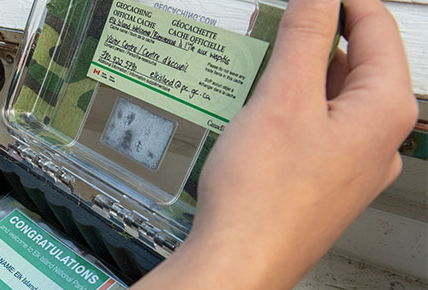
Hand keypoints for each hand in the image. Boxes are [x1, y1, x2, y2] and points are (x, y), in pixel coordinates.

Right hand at [133, 1, 416, 288]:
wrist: (240, 258)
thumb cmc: (264, 198)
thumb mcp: (283, 98)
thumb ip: (305, 35)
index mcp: (384, 112)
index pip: (376, 27)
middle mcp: (378, 139)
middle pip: (355, 61)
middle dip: (315, 34)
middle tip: (280, 18)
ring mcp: (352, 162)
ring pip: (331, 94)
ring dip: (298, 70)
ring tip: (262, 60)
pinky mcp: (324, 178)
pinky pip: (315, 124)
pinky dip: (289, 104)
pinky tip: (258, 105)